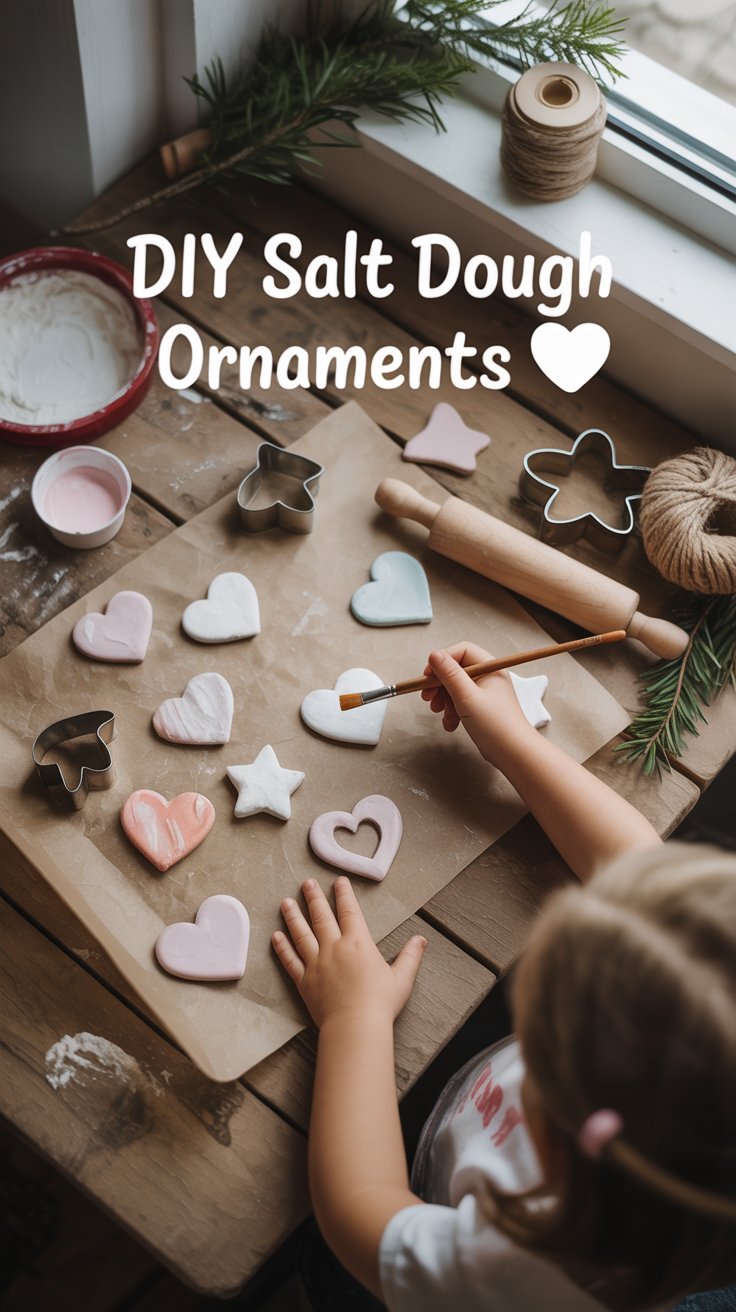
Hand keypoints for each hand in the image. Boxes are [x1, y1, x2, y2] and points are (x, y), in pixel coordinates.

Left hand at [273, 877, 426, 1027]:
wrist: (355, 1026)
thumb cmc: (380, 1003)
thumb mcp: (402, 978)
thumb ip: (410, 956)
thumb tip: (421, 940)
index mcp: (358, 943)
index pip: (349, 912)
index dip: (344, 894)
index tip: (339, 881)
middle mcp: (334, 948)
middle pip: (321, 917)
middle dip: (314, 898)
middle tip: (307, 883)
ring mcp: (316, 963)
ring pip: (301, 934)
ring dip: (293, 916)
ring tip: (285, 902)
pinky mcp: (304, 981)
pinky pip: (290, 960)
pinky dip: (282, 948)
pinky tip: (275, 937)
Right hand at [421, 642, 531, 764]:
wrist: (513, 754)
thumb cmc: (495, 725)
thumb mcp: (467, 697)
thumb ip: (449, 674)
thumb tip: (434, 654)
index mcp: (490, 668)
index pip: (461, 651)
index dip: (442, 660)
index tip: (427, 675)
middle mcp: (488, 676)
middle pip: (456, 670)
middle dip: (439, 684)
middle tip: (427, 697)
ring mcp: (485, 692)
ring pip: (456, 688)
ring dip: (444, 700)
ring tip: (438, 712)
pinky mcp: (482, 707)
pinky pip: (461, 702)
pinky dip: (452, 711)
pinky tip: (450, 724)